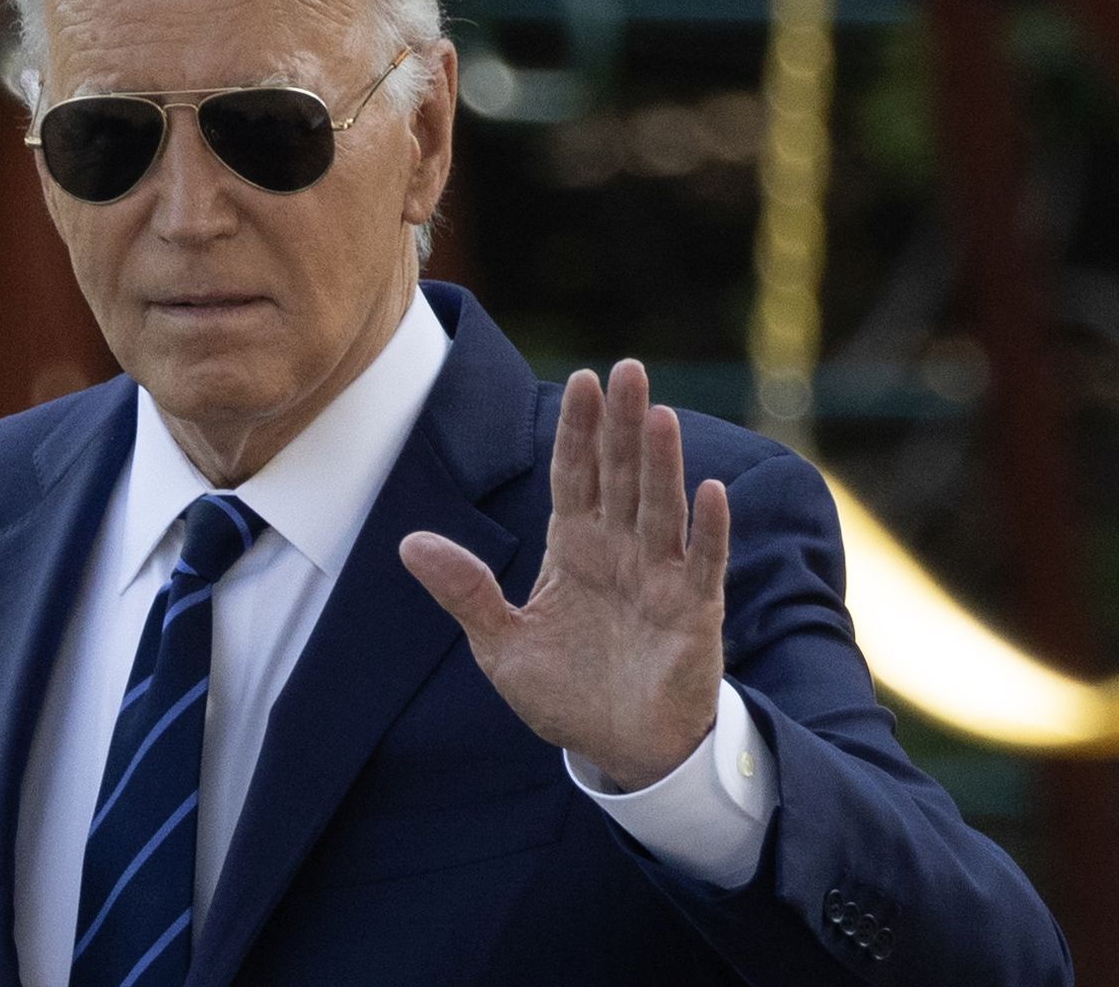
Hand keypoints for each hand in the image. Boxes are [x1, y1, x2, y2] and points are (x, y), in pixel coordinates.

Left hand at [399, 359, 729, 791]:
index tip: (580, 379)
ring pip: (661, 508)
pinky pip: (703, 564)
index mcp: (573, 549)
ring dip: (662, 463)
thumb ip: (465, 591)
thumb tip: (409, 543)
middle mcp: (619, 551)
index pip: (574, 475)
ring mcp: (660, 577)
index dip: (578, 429)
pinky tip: (709, 492)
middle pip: (621, 475)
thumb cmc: (565, 693)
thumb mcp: (500, 646)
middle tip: (628, 369)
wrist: (620, 750)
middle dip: (623, 424)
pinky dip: (707, 530)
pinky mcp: (693, 613)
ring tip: (658, 414)